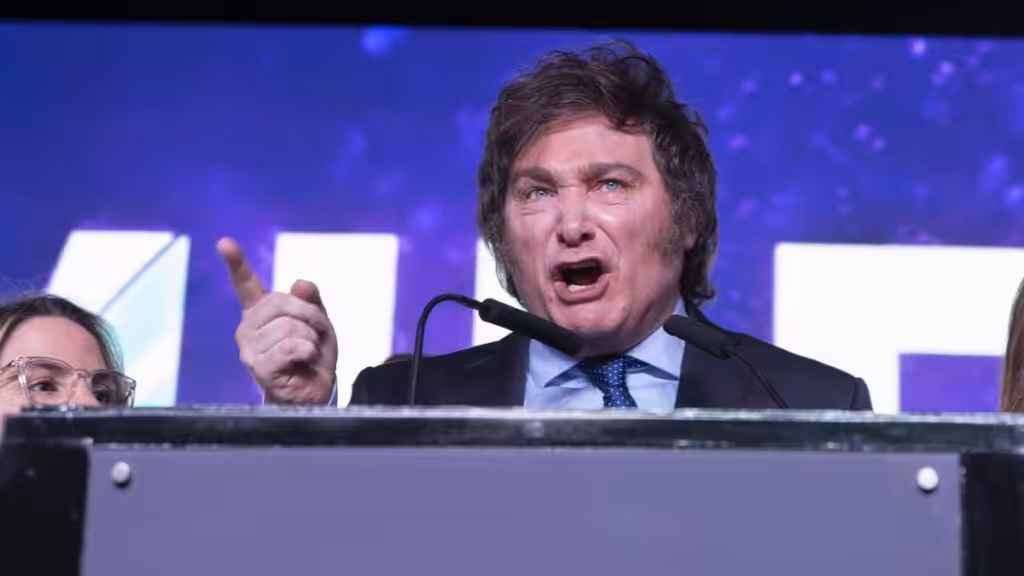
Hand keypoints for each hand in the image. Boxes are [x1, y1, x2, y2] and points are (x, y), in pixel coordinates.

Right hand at [217, 237, 337, 404]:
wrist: (313, 392)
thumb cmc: (312, 356)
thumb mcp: (318, 323)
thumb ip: (311, 301)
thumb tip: (300, 284)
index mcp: (260, 312)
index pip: (246, 284)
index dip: (236, 263)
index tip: (225, 242)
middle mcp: (248, 328)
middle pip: (283, 303)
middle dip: (311, 317)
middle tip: (315, 336)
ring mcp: (249, 348)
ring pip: (291, 327)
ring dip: (311, 340)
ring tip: (306, 354)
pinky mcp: (257, 365)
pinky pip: (293, 346)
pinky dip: (307, 352)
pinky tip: (301, 364)